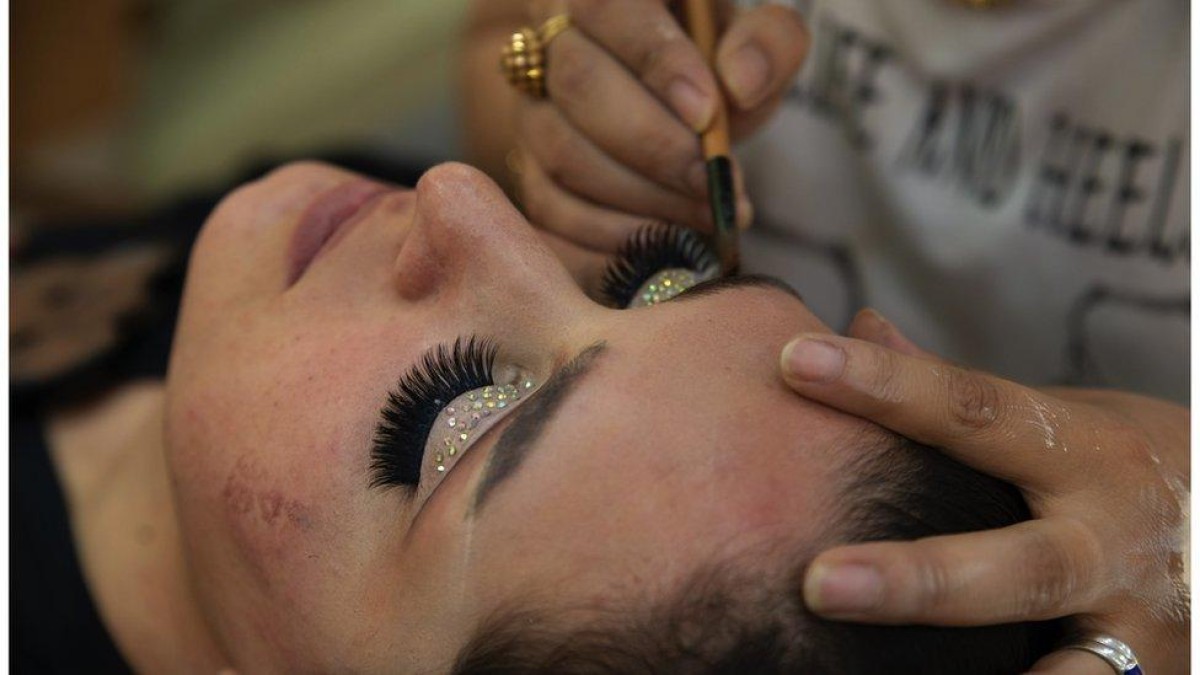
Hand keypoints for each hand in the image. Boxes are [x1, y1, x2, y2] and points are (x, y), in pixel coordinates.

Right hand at [514, 0, 808, 251]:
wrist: (673, 97)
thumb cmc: (715, 59)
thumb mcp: (752, 36)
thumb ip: (766, 42)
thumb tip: (741, 83)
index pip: (606, 8)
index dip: (655, 62)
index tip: (707, 113)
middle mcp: (548, 39)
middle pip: (578, 86)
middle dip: (653, 146)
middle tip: (712, 183)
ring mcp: (531, 110)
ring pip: (561, 156)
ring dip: (639, 199)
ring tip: (704, 217)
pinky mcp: (530, 171)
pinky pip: (551, 214)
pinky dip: (608, 242)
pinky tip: (663, 248)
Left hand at [779, 309, 1189, 673]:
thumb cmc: (1134, 469)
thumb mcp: (1070, 421)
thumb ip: (965, 398)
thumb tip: (862, 325)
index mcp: (1085, 452)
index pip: (972, 409)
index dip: (886, 385)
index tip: (797, 360)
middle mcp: (1113, 542)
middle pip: (1016, 568)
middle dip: (918, 580)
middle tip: (818, 583)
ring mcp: (1141, 628)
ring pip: (1065, 672)